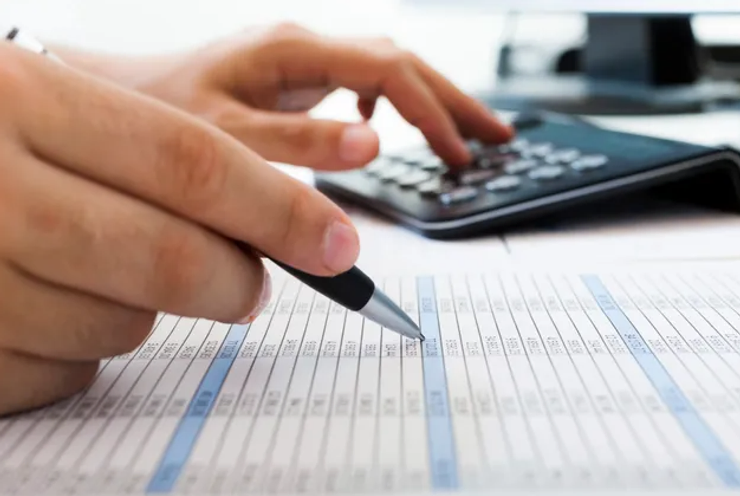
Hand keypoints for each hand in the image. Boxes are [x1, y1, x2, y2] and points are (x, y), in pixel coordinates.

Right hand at [0, 43, 358, 414]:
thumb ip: (147, 161)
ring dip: (144, 310)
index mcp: (17, 100)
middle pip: (168, 257)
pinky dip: (80, 352)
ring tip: (100, 272)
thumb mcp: (41, 107)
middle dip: (235, 281)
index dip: (280, 209)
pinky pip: (65, 374)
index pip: (190, 161)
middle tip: (253, 287)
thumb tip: (268, 234)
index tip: (339, 244)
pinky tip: (43, 308)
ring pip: (122, 325)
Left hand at [56, 23, 512, 169]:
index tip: (462, 156)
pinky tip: (385, 130)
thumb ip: (299, 145)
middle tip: (497, 137)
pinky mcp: (296, 76)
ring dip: (432, 101)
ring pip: (390, 69)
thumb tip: (373, 144)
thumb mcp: (228, 138)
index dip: (435, 115)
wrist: (122, 99)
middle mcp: (306, 46)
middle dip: (454, 101)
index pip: (392, 72)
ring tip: (467, 134)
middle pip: (405, 61)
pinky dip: (391, 107)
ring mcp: (303, 58)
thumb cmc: (162, 117)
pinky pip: (362, 81)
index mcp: (296, 51)